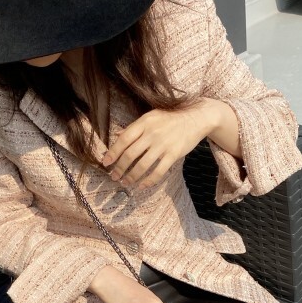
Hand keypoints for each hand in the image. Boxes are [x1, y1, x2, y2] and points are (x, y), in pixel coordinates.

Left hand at [101, 99, 222, 190]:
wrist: (195, 118)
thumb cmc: (171, 117)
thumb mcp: (151, 116)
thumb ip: (134, 127)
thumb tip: (116, 136)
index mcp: (144, 122)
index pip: (124, 139)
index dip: (113, 152)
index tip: (105, 163)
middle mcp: (152, 133)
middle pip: (130, 154)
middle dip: (119, 168)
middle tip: (113, 176)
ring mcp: (163, 144)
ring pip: (142, 165)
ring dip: (131, 177)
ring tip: (125, 182)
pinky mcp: (174, 154)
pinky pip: (158, 172)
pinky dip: (148, 181)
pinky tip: (142, 186)